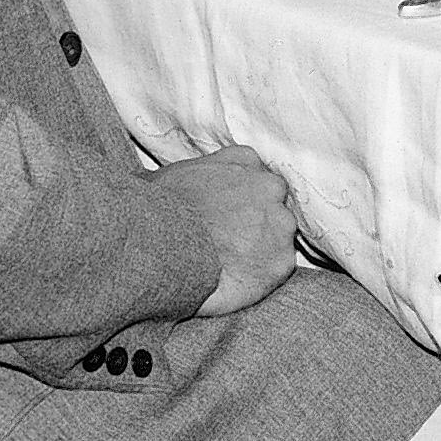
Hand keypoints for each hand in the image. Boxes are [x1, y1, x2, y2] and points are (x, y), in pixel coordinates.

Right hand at [157, 142, 298, 315]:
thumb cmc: (158, 211)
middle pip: (272, 205)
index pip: (255, 178)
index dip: (241, 200)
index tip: (225, 216)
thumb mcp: (175, 174)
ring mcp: (280, 224)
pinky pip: (277, 269)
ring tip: (229, 264)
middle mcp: (270, 187)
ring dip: (260, 249)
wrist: (160, 247)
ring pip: (278, 237)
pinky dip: (260, 277)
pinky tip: (235, 280)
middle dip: (255, 223)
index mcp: (244, 160)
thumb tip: (186, 184)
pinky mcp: (282, 261)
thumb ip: (200, 174)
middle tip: (228, 241)